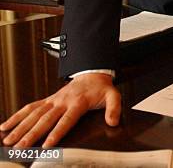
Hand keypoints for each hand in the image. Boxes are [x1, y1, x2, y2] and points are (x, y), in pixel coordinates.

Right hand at [0, 73, 120, 147]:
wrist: (92, 74)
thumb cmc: (101, 88)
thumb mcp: (113, 95)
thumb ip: (114, 108)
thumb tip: (113, 121)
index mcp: (78, 102)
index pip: (66, 120)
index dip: (56, 132)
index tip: (47, 144)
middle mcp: (62, 101)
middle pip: (45, 119)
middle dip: (32, 134)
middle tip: (21, 147)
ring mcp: (53, 100)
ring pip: (34, 114)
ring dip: (20, 127)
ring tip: (8, 140)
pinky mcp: (47, 100)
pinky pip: (30, 107)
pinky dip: (17, 116)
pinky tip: (6, 126)